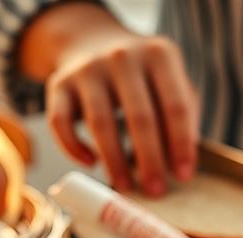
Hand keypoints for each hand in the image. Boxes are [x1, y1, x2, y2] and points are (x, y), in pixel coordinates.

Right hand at [22, 3, 196, 194]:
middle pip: (139, 116)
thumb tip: (179, 164)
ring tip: (126, 187)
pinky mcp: (58, 83)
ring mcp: (88, 68)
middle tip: (156, 191)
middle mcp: (122, 56)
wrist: (92, 41)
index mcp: (159, 55)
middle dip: (150, 159)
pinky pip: (60, 122)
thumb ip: (183, 117)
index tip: (184, 176)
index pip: (175, 106)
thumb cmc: (143, 77)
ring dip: (114, 161)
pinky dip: (73, 147)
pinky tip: (90, 163)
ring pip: (101, 123)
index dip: (181, 144)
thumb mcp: (171, 83)